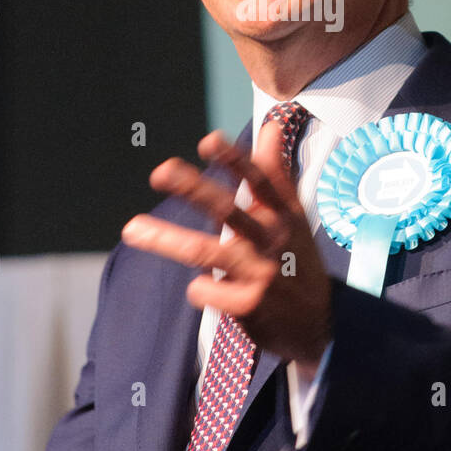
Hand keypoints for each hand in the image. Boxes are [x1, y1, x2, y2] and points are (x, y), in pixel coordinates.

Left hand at [121, 121, 332, 369]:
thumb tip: (271, 124)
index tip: (207, 141)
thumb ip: (276, 172)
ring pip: (205, 251)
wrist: (319, 326)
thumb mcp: (293, 216)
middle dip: (194, 188)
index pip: (261, 181)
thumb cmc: (296, 259)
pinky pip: (203, 288)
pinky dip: (200, 286)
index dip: (235, 160)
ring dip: (166, 239)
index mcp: (284, 216)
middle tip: (160, 171)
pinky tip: (212, 290)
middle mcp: (273, 241)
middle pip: (229, 210)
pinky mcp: (247, 305)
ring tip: (131, 228)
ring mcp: (260, 274)